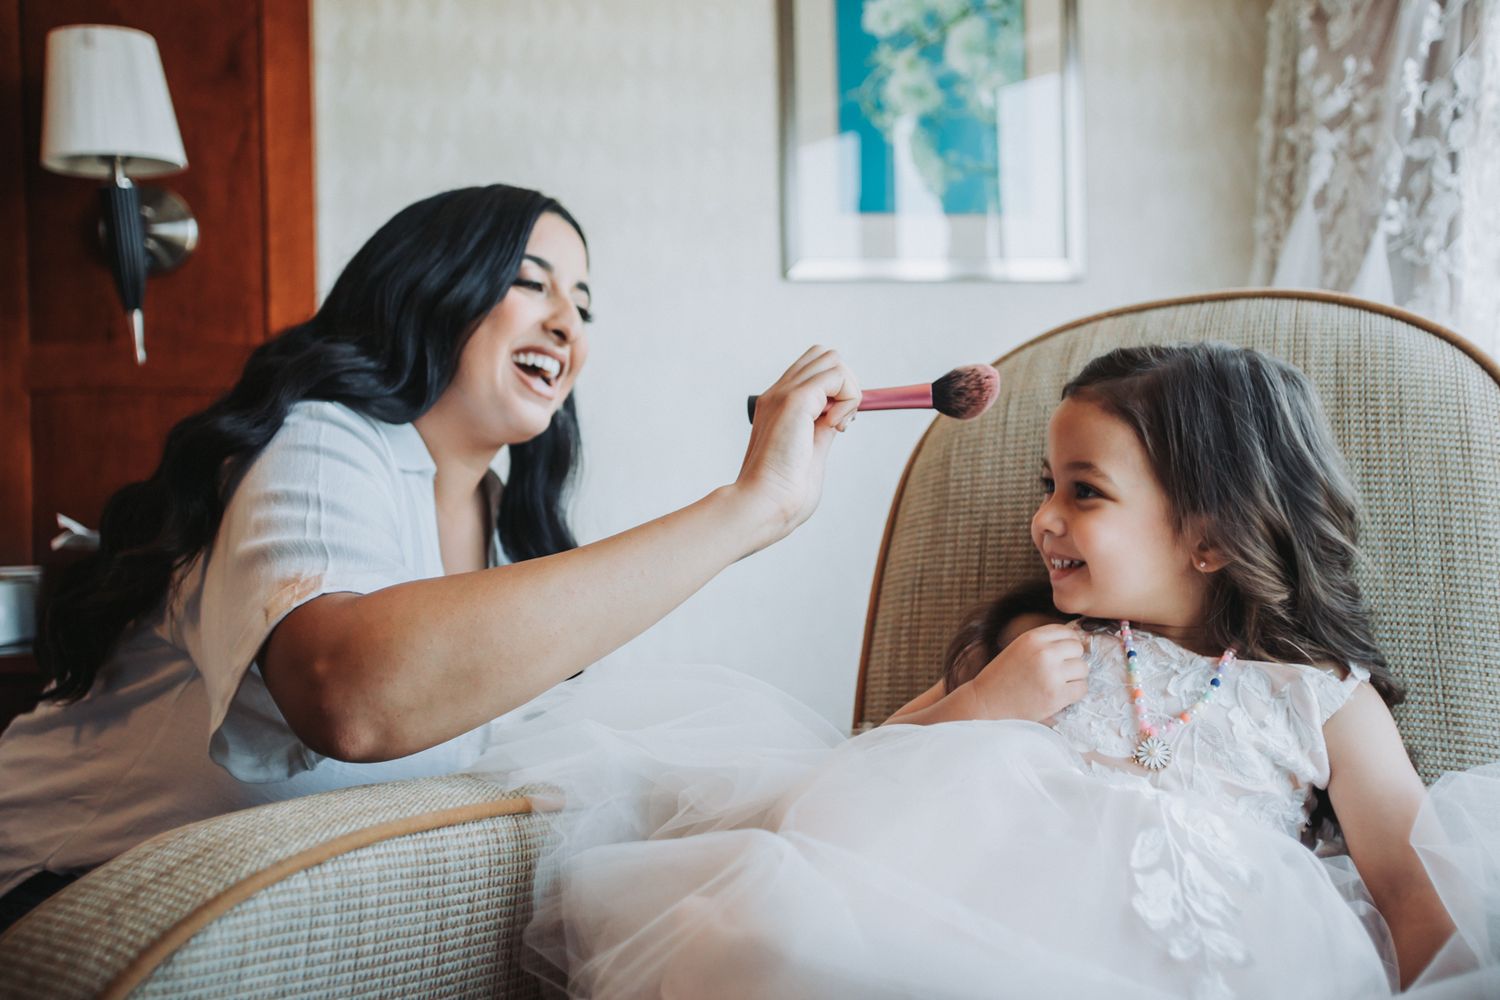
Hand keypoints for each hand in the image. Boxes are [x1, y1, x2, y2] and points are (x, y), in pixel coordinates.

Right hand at [731, 346, 859, 549]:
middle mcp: (778, 394)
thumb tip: (840, 414)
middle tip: (839, 421)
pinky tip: (834, 425)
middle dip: (845, 384)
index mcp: (778, 406)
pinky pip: (837, 375)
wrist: (763, 504)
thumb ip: (822, 428)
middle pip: (824, 356)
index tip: (837, 426)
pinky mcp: (795, 399)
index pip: (814, 371)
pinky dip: (848, 398)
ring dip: (848, 390)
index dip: (837, 392)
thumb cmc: (783, 493)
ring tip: (836, 424)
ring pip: (833, 359)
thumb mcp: (811, 452)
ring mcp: (784, 393)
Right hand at [967, 624, 1087, 721]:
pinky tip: (1060, 695)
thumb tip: (1076, 642)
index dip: (1068, 643)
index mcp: (1032, 638)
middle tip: (1060, 672)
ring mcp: (1051, 674)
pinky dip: (1075, 693)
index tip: (1063, 655)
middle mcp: (1044, 653)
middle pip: (1078, 648)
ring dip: (1075, 677)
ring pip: (1083, 668)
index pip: (1067, 632)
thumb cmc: (1001, 678)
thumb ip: (1043, 644)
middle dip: (1072, 660)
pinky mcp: (1056, 695)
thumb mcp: (1018, 649)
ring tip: (1058, 684)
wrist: (986, 704)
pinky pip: (1082, 688)